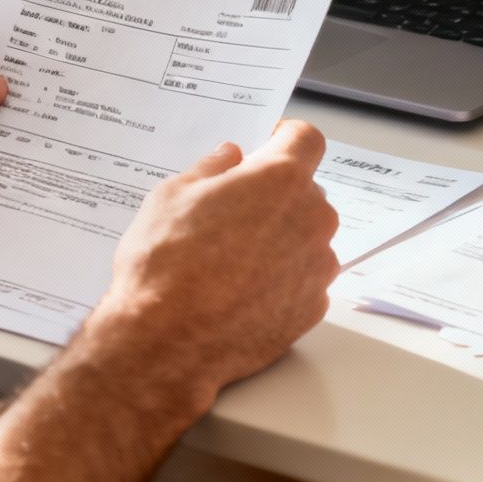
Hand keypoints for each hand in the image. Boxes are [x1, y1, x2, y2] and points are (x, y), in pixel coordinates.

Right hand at [90, 119, 340, 410]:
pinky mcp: (312, 307)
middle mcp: (311, 219)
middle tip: (232, 210)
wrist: (167, 343)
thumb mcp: (171, 196)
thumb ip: (209, 170)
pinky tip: (241, 290)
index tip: (267, 145)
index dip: (284, 138)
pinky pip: (303, 278)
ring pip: (306, 236)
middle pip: (306, 191)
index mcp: (280, 180)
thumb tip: (228, 158)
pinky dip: (281, 278)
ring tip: (232, 258)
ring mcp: (317, 267)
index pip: (305, 138)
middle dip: (275, 194)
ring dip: (281, 237)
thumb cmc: (165, 265)